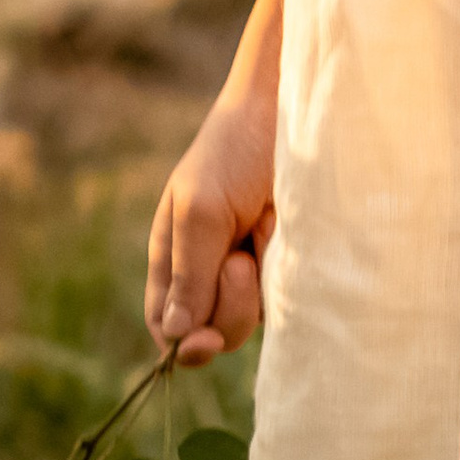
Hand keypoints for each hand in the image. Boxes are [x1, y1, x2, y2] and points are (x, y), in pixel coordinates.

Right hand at [145, 0, 284, 367]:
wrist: (293, 114)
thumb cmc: (233, 151)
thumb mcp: (200, 211)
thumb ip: (189, 276)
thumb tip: (174, 339)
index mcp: (174, 257)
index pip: (166, 324)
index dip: (182, 345)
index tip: (204, 342)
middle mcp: (209, 271)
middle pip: (211, 333)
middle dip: (228, 307)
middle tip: (239, 260)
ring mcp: (252, 271)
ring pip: (251, 324)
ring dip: (257, 292)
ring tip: (264, 235)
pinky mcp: (288, 267)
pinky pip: (286, 303)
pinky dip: (286, 282)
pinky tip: (285, 242)